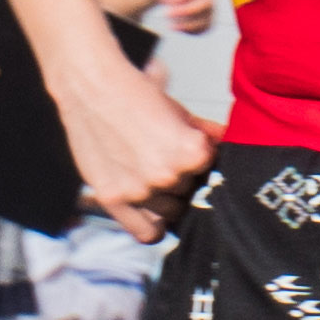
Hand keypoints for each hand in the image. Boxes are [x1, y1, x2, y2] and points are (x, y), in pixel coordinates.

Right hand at [59, 56, 217, 243]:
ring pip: (171, 211)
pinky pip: (147, 233)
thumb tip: (230, 144)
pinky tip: (149, 211)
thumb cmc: (131, 94)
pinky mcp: (112, 197)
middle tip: (159, 159)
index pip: (213, 174)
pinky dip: (152, 227)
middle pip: (190, 193)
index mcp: (192, 154)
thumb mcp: (179, 112)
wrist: (89, 86)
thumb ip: (208, 134)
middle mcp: (167, 176)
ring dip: (162, 198)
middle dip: (180, 180)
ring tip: (145, 172)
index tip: (188, 156)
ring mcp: (139, 190)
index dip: (201, 164)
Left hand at [135, 0, 218, 34]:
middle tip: (166, 14)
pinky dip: (190, 30)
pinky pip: (206, 26)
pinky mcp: (206, 12)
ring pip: (208, 16)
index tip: (167, 1)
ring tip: (169, 21)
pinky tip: (174, 27)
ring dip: (188, 23)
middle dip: (186, 11)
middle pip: (207, 2)